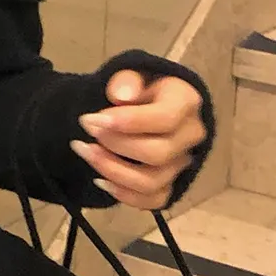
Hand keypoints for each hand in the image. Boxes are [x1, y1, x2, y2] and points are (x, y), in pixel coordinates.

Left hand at [69, 70, 206, 212]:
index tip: (92, 119)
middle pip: (158, 153)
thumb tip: (122, 95)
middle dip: (115, 145)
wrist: (141, 105)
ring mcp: (182, 163)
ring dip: (112, 170)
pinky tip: (100, 180)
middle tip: (86, 129)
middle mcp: (191, 136)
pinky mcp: (171, 184)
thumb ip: (126, 80)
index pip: (165, 119)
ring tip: (84, 151)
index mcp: (186, 102)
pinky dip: (124, 195)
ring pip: (152, 181)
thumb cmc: (138, 88)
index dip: (129, 122)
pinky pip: (153, 201)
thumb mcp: (131, 74)